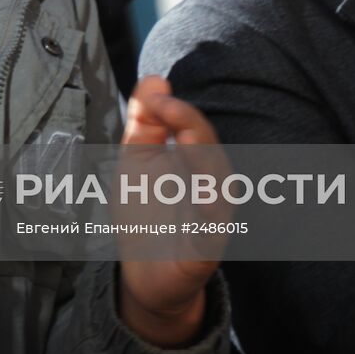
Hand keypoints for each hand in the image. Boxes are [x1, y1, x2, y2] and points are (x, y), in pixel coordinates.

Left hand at [116, 76, 225, 346]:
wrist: (144, 273)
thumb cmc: (145, 214)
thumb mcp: (135, 160)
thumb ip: (144, 120)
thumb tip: (156, 80)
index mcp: (192, 162)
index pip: (195, 129)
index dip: (179, 110)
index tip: (156, 96)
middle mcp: (207, 186)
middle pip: (211, 151)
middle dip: (192, 126)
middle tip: (167, 108)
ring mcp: (209, 219)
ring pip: (218, 188)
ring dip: (204, 163)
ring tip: (186, 141)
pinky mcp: (205, 250)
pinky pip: (214, 231)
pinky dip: (210, 212)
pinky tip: (200, 196)